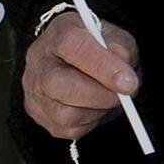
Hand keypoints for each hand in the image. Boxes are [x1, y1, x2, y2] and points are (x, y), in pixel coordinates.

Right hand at [19, 8, 141, 142]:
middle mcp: (39, 62)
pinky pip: (69, 129)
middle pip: (59, 84)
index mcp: (58, 35)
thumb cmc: (96, 47)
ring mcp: (34, 91)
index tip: (128, 81)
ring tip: (106, 98)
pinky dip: (90, 121)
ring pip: (65, 113)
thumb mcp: (114, 37)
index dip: (102, 65)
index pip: (73, 46)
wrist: (73, 60)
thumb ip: (121, 46)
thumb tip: (122, 61)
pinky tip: (93, 106)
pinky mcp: (39, 115)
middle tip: (124, 94)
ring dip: (96, 110)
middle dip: (100, 94)